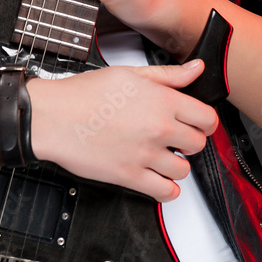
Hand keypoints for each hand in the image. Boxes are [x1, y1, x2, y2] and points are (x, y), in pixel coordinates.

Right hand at [28, 59, 218, 200]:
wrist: (54, 116)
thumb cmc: (85, 94)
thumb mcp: (129, 73)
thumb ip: (168, 75)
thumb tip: (196, 68)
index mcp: (161, 101)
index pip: (207, 118)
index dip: (204, 120)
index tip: (196, 122)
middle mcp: (159, 128)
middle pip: (198, 144)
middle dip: (189, 140)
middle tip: (174, 136)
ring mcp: (146, 154)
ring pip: (184, 170)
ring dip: (176, 164)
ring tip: (161, 154)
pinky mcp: (131, 176)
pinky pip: (166, 193)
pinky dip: (166, 189)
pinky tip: (157, 177)